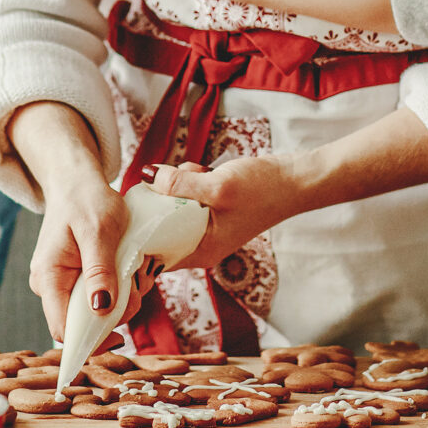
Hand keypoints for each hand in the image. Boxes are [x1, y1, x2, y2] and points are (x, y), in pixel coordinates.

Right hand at [27, 174, 130, 341]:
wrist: (78, 181)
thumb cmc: (86, 200)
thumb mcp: (99, 231)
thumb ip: (100, 271)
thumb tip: (101, 310)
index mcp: (48, 277)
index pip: (64, 329)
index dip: (91, 341)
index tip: (122, 335)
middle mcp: (49, 286)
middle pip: (83, 324)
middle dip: (115, 313)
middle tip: (137, 283)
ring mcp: (61, 283)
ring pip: (94, 312)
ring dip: (120, 300)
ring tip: (135, 270)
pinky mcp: (75, 279)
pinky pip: (98, 297)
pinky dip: (117, 289)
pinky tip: (127, 270)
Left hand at [148, 155, 312, 272]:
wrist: (296, 179)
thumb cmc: (264, 190)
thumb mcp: (217, 186)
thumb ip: (179, 185)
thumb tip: (146, 177)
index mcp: (201, 251)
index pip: (155, 257)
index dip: (138, 236)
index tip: (131, 210)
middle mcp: (201, 244)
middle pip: (159, 228)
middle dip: (160, 200)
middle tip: (171, 180)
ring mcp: (207, 226)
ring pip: (171, 207)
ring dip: (176, 185)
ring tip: (199, 174)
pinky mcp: (211, 209)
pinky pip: (186, 195)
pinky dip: (189, 180)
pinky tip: (205, 171)